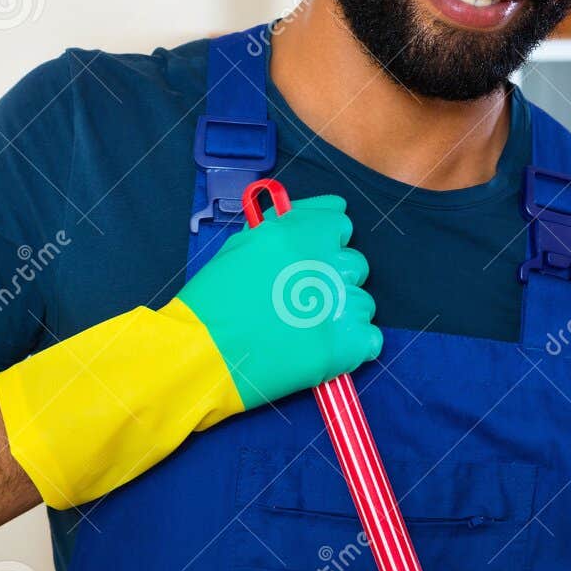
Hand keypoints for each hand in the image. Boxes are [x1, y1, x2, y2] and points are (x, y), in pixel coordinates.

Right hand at [177, 193, 381, 407]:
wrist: (200, 353)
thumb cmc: (213, 300)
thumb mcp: (244, 244)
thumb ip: (285, 228)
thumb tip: (316, 216)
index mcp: (304, 233)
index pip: (341, 225)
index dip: (325, 244)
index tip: (310, 260)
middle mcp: (328, 263)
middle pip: (356, 266)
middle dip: (333, 280)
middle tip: (301, 300)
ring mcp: (340, 305)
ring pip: (363, 304)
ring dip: (341, 315)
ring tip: (305, 330)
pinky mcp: (346, 345)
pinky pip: (370, 340)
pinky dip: (352, 347)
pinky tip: (322, 350)